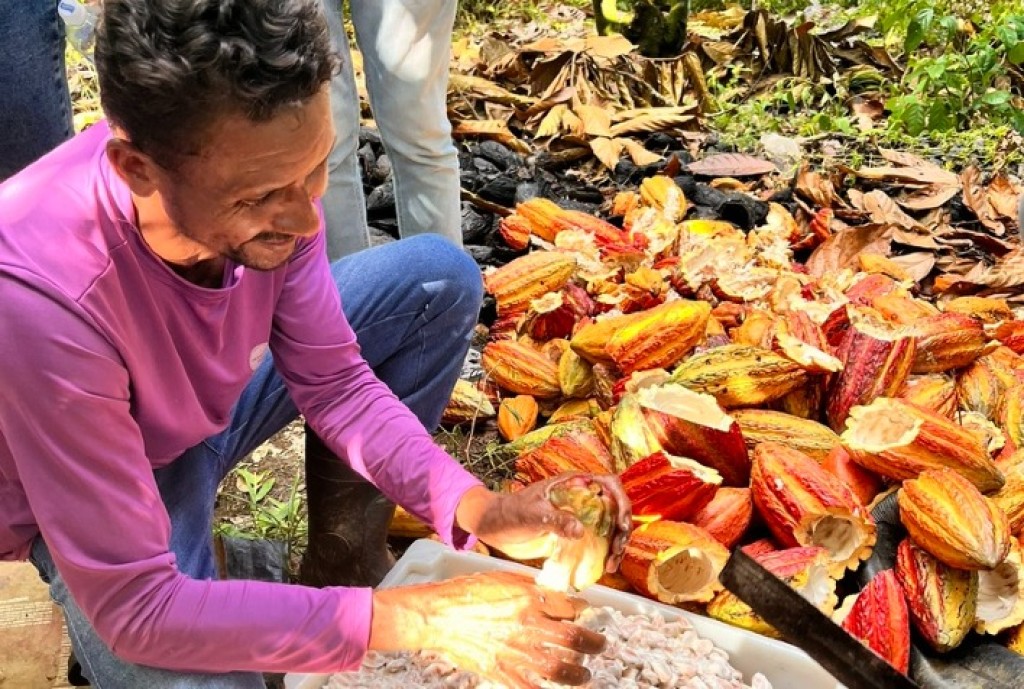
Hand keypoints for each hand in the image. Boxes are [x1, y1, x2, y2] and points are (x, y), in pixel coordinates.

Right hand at [370, 571, 603, 686]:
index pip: (568, 608)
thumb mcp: (501, 578)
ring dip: (578, 673)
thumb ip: (528, 587)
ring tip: (584, 674)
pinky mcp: (502, 672)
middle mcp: (528, 626)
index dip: (580, 611)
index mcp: (528, 599)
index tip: (583, 614)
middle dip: (593, 644)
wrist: (436, 616)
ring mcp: (516, 652)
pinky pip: (531, 688)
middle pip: (574, 638)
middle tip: (600, 645)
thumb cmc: (464, 593)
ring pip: (560, 669)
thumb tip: (550, 594)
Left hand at [460, 474, 631, 573]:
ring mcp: (580, 515)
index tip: (621, 523)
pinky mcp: (574, 532)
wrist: (495, 525)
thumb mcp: (532, 514)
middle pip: (615, 507)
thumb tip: (579, 530)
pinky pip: (598, 539)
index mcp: (573, 483)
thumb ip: (555, 520)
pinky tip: (604, 565)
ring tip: (611, 563)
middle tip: (617, 550)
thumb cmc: (511, 512)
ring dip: (617, 543)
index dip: (621, 500)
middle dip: (622, 529)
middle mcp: (581, 497)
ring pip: (610, 526)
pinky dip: (605, 551)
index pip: (608, 484)